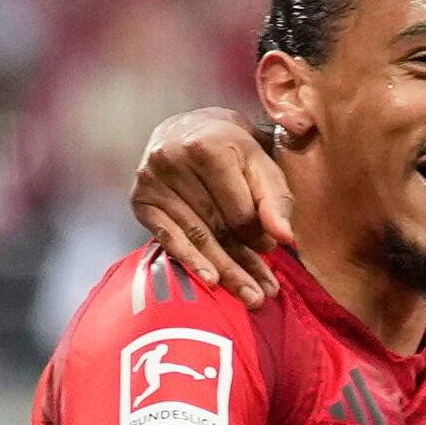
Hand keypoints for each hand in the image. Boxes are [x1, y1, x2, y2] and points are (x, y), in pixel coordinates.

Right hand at [124, 103, 291, 300]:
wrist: (188, 128)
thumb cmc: (232, 146)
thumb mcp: (260, 160)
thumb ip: (276, 197)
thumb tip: (285, 237)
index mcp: (208, 145)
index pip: (239, 208)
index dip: (259, 234)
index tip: (272, 249)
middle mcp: (173, 159)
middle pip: (217, 226)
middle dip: (244, 263)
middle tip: (264, 294)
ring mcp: (152, 180)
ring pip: (196, 236)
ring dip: (224, 270)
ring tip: (248, 296)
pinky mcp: (140, 199)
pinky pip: (168, 238)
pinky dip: (190, 260)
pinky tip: (210, 281)